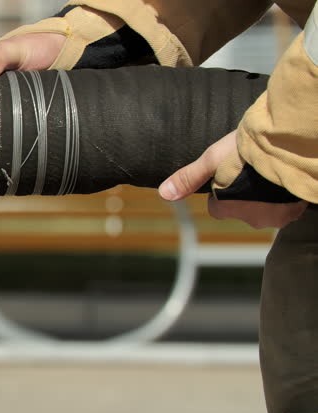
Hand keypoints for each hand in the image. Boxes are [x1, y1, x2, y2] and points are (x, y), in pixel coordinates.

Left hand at [158, 131, 306, 228]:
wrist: (289, 145)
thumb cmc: (248, 150)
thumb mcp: (213, 159)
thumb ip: (189, 178)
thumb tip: (164, 194)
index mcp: (227, 209)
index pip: (217, 207)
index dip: (221, 189)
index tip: (230, 172)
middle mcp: (252, 219)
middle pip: (242, 209)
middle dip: (245, 193)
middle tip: (250, 170)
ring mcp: (277, 217)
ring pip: (265, 209)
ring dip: (266, 195)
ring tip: (268, 172)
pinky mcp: (297, 211)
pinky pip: (287, 207)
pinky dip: (284, 195)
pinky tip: (283, 177)